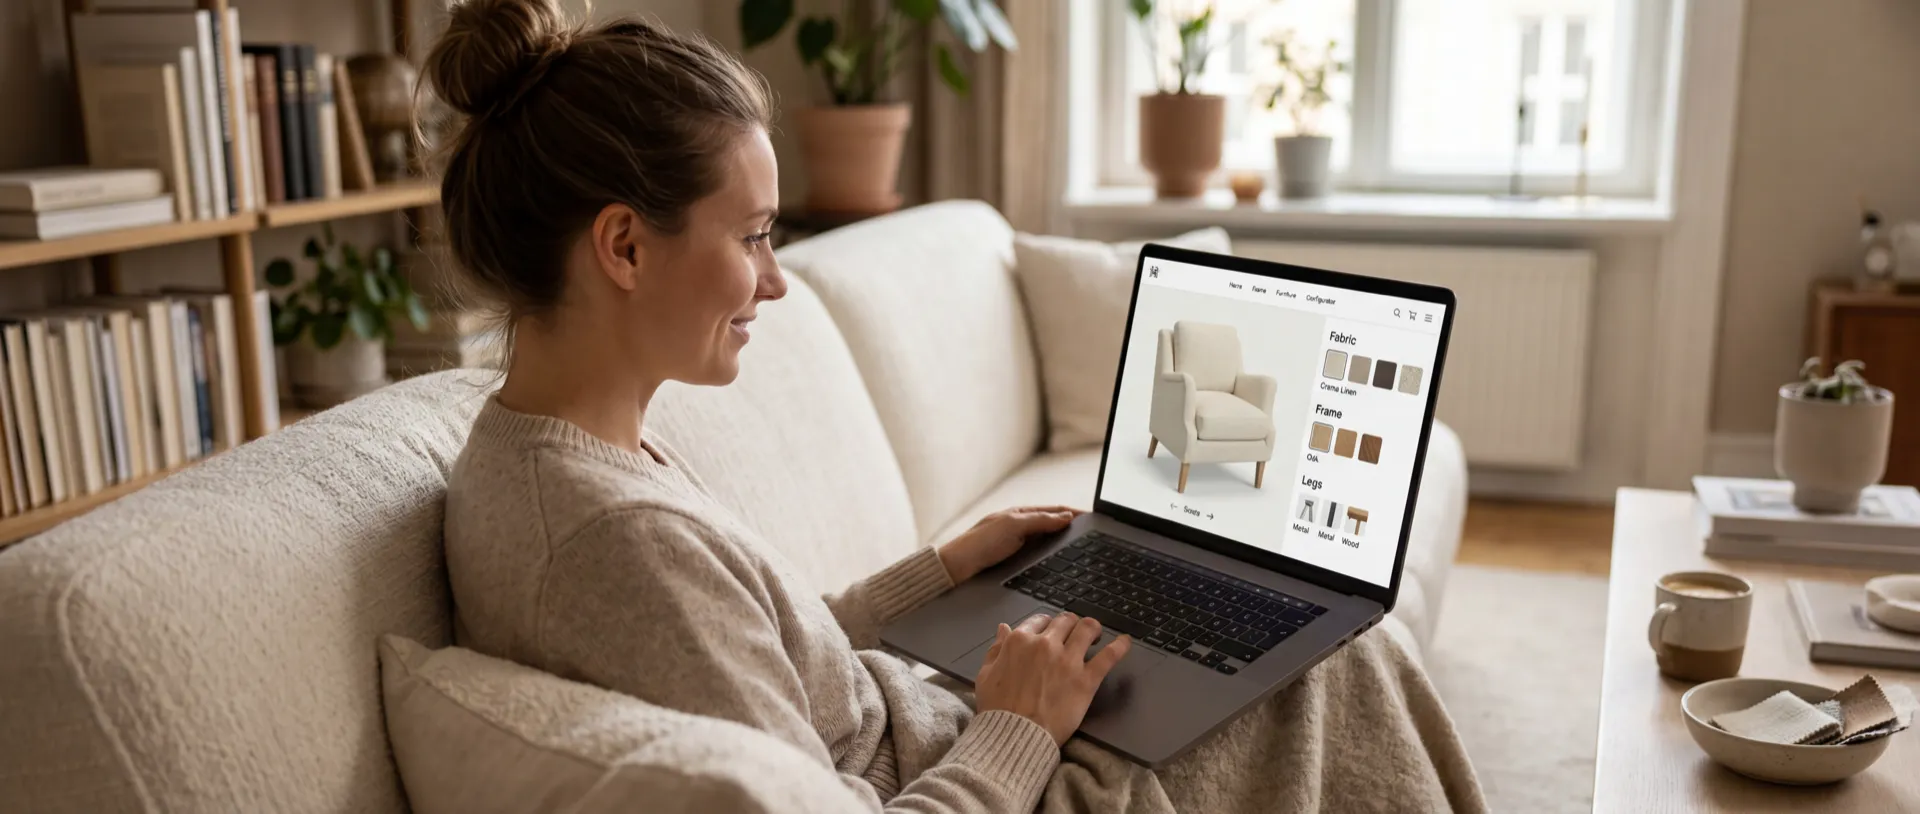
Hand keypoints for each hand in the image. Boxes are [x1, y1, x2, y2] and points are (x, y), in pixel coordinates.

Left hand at [936, 506, 1080, 582]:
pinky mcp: (1015, 557)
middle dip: (1074, 526)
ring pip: (1049, 539)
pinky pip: (1041, 552)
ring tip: (1083, 544)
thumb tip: (1066, 517)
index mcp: (1021, 512)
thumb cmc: (980, 543)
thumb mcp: (1013, 527)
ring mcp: (1018, 541)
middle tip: (1093, 532)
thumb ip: (1040, 521)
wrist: (958, 567)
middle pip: (1054, 524)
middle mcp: (1021, 525)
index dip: (1075, 513)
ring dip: (1065, 540)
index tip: (1093, 517)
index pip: (1055, 510)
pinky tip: (1061, 559)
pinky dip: (1054, 553)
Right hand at [974, 612, 1130, 745]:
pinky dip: (1120, 646)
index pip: (1039, 620)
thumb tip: (1004, 629)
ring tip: (1095, 635)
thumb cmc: (997, 710)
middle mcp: (1045, 645)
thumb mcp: (986, 675)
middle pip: (1065, 621)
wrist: (1014, 736)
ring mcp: (1067, 661)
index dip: (1047, 625)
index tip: (1051, 633)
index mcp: (1019, 641)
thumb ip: (996, 649)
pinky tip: (1125, 642)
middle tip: (1073, 635)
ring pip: (1087, 628)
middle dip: (1069, 625)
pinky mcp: (1086, 680)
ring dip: (1092, 629)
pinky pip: (1108, 656)